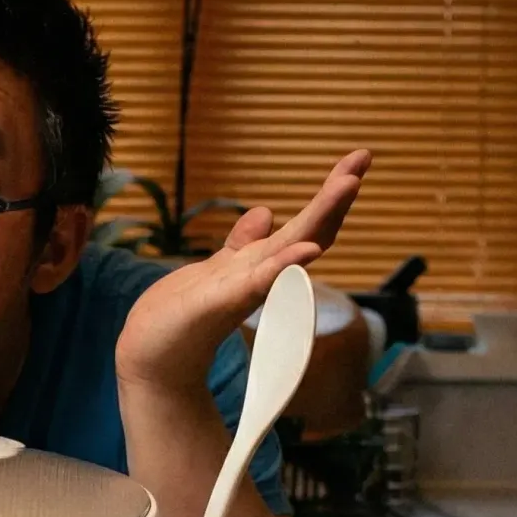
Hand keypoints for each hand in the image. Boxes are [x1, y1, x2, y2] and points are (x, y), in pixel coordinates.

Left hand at [116, 150, 369, 394]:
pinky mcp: (221, 305)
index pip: (303, 226)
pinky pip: (258, 283)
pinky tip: (305, 252)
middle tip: (362, 157)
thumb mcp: (216, 268)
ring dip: (320, 219)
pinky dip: (283, 267)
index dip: (329, 195)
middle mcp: (260, 276)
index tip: (358, 158)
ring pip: (291, 250)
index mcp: (259, 264)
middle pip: (307, 232)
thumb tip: (266, 212)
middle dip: (334, 197)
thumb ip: (243, 244)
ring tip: (348, 184)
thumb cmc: (182, 319)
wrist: (153, 358)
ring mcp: (244, 291)